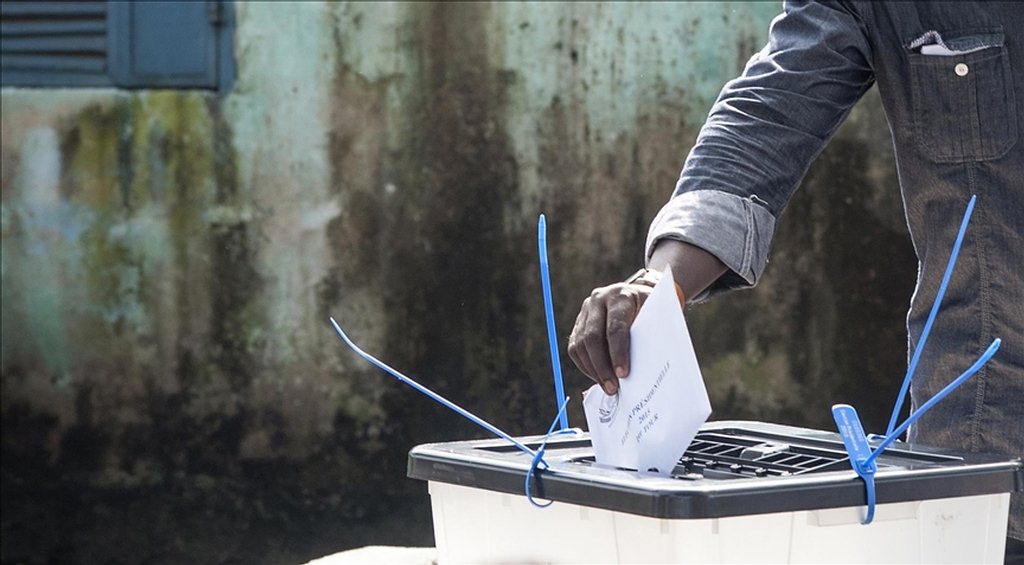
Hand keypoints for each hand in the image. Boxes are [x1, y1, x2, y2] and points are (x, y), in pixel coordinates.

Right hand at [567, 240, 727, 396]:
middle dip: (602, 366)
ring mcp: (586, 310)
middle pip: (592, 337)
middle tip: (612, 388)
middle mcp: (599, 299)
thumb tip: (647, 367)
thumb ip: (651, 334)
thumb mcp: (658, 315)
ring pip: (580, 344)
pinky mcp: (578, 322)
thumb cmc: (652, 310)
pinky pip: (574, 348)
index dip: (618, 353)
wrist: (639, 294)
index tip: (623, 374)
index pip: (616, 327)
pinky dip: (585, 365)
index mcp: (622, 295)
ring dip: (592, 369)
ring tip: (606, 386)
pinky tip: (597, 377)